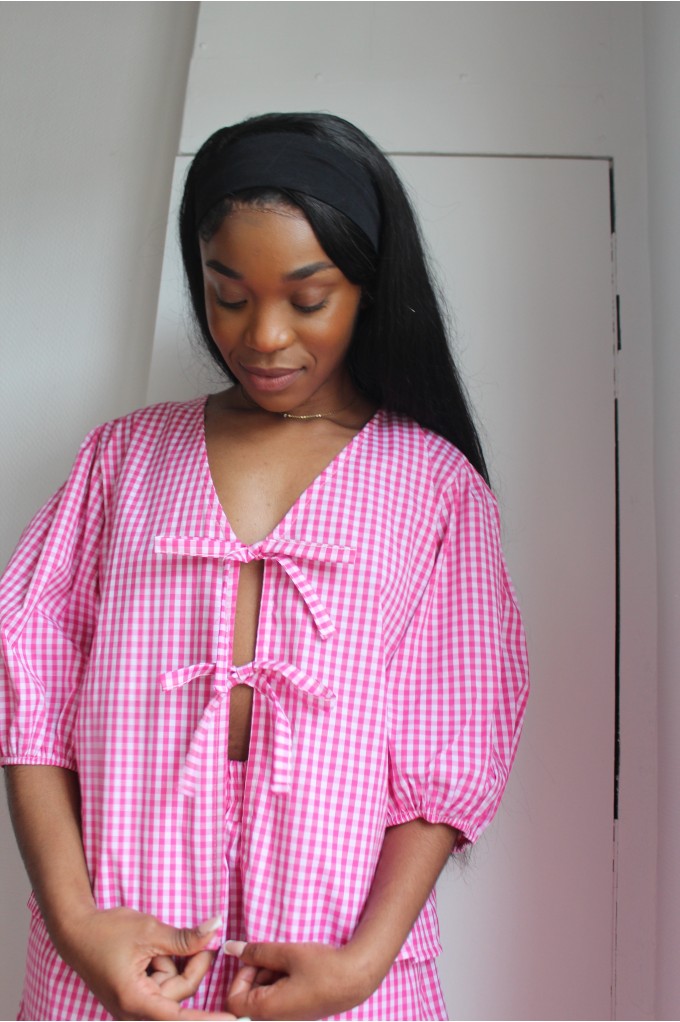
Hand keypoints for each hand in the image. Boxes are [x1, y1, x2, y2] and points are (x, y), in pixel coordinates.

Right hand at [56, 906, 236, 1019]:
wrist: (77, 930)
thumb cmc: (107, 932)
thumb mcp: (150, 930)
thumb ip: (184, 937)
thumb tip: (216, 928)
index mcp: (135, 1000)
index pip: (178, 1018)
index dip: (206, 1020)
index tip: (232, 1021)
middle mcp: (134, 1009)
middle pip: (180, 995)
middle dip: (192, 965)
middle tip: (202, 938)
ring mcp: (135, 1004)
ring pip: (173, 988)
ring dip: (173, 962)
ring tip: (157, 942)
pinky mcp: (137, 996)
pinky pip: (163, 984)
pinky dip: (165, 964)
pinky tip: (155, 951)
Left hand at [224, 940, 375, 1020]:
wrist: (356, 979)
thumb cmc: (322, 967)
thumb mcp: (286, 953)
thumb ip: (256, 951)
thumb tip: (230, 948)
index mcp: (266, 1009)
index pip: (233, 1000)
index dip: (240, 976)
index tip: (257, 958)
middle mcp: (274, 1020)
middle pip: (248, 998)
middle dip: (257, 973)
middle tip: (277, 956)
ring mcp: (287, 1019)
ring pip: (264, 997)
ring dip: (270, 976)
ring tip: (290, 961)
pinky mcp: (297, 1014)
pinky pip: (278, 1000)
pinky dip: (281, 983)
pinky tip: (297, 970)